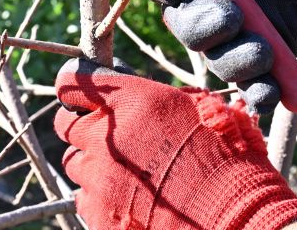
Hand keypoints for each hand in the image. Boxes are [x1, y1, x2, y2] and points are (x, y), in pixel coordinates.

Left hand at [54, 58, 296, 229]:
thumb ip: (168, 97)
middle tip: (102, 133)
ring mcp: (98, 175)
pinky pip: (82, 197)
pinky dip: (97, 196)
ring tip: (121, 170)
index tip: (80, 94)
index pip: (72, 83)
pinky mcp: (98, 211)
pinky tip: (125, 196)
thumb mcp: (204, 109)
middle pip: (64, 123)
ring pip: (72, 162)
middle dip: (80, 125)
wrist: (233, 214)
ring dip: (91, 162)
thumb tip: (161, 96)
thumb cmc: (228, 156)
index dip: (74, 87)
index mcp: (130, 100)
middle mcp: (105, 134)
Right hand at [143, 0, 296, 112]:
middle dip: (195, 24)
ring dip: (228, 59)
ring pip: (216, 51)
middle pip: (183, 14)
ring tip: (261, 53)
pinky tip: (271, 91)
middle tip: (229, 18)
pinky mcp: (284, 41)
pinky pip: (260, 77)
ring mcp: (254, 13)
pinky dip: (259, 90)